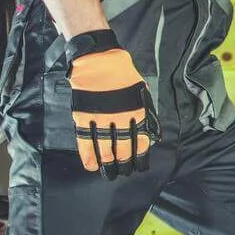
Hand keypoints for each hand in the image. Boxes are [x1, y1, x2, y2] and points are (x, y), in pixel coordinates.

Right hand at [67, 45, 156, 177]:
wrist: (100, 60)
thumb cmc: (124, 75)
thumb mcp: (141, 92)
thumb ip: (144, 112)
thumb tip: (150, 132)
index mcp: (137, 110)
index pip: (141, 139)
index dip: (140, 155)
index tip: (140, 166)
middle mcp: (120, 116)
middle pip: (123, 145)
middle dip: (124, 162)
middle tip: (123, 172)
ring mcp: (100, 116)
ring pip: (104, 145)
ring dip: (107, 161)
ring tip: (108, 173)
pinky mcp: (84, 115)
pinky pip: (85, 138)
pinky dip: (87, 153)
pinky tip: (90, 165)